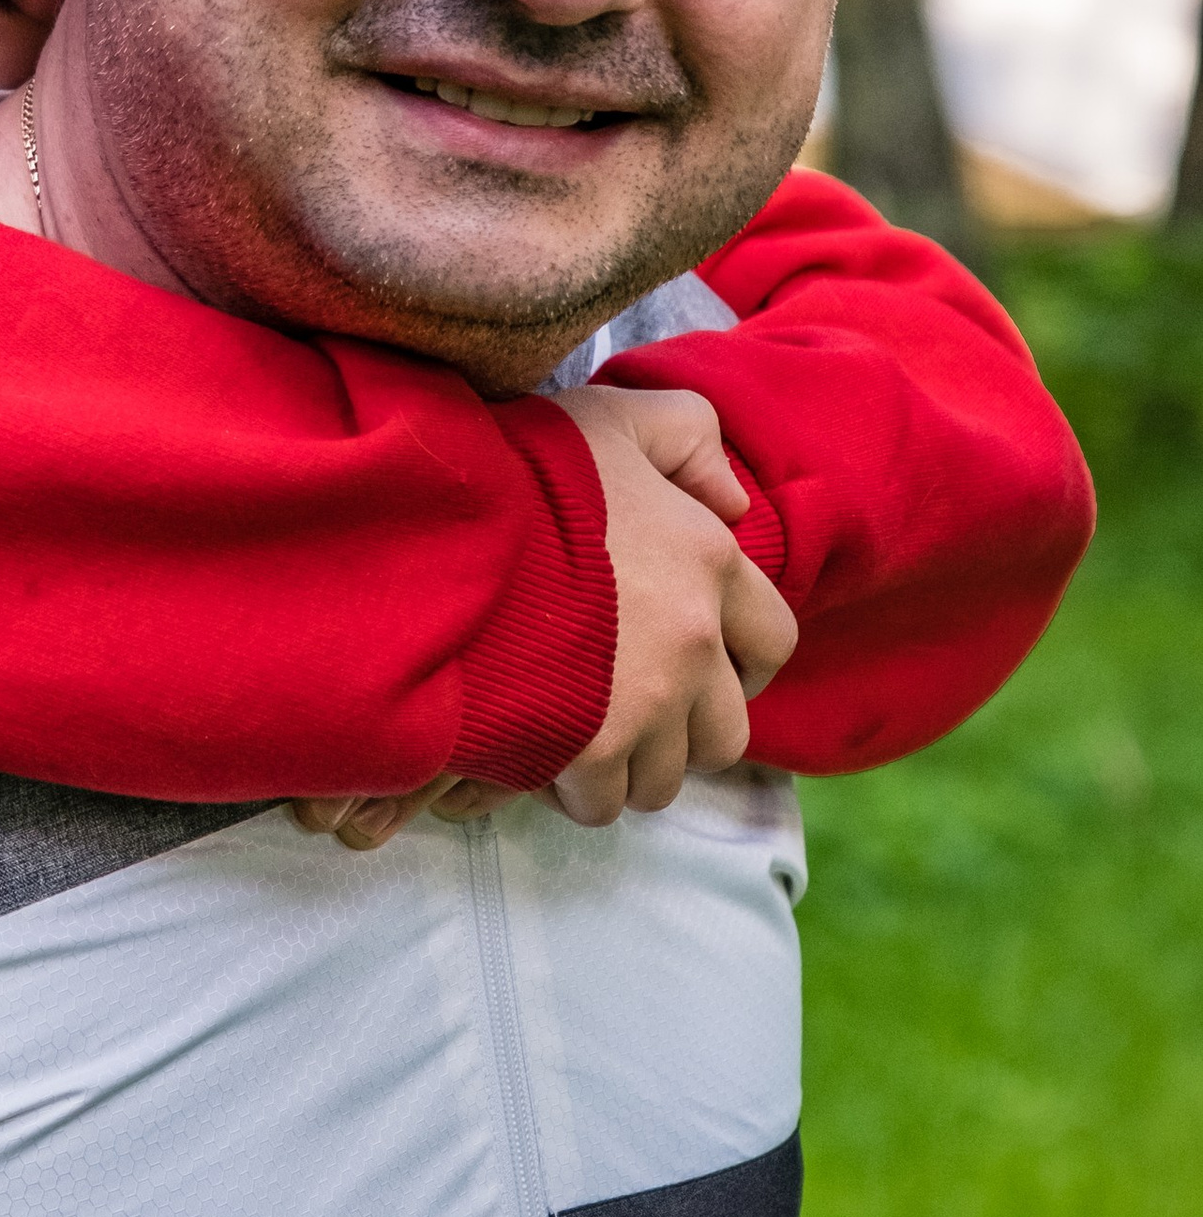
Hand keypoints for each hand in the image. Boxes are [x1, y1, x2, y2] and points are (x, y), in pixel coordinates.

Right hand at [288, 386, 794, 850]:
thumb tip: (730, 499)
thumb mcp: (615, 415)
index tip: (702, 663)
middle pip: (725, 731)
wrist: (443, 530)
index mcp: (712, 564)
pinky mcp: (587, 748)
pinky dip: (577, 790)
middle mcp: (695, 644)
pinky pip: (604, 801)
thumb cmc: (524, 469)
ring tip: (584, 737)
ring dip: (632, 764)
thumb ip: (688, 435)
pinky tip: (542, 754)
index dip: (741, 661)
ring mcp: (647, 704)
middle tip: (635, 709)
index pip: (773, 641)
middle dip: (685, 729)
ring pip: (666, 777)